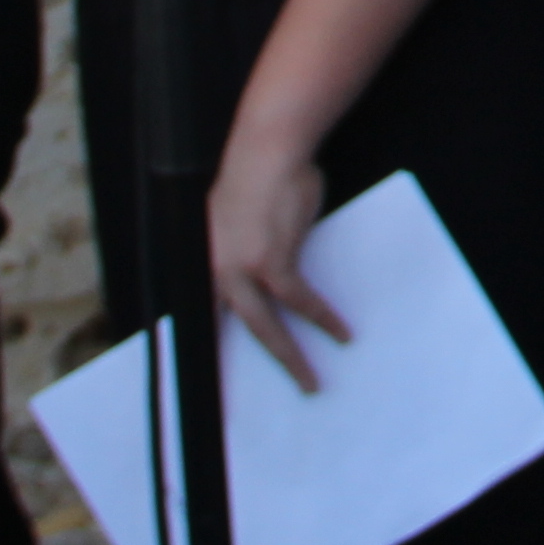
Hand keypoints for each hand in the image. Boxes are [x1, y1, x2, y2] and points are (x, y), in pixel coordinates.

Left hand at [208, 140, 349, 392]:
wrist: (267, 149)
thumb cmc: (258, 178)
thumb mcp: (235, 221)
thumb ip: (243, 252)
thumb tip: (264, 276)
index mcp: (204, 264)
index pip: (203, 319)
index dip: (211, 353)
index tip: (219, 390)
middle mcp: (214, 272)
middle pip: (235, 334)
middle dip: (249, 368)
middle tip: (265, 395)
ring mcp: (240, 269)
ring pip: (266, 329)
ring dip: (292, 359)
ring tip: (311, 383)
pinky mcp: (270, 262)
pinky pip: (299, 302)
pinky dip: (322, 319)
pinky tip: (340, 333)